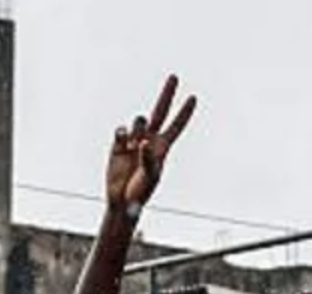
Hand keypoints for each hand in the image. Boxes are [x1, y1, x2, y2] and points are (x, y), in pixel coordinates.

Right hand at [104, 76, 196, 214]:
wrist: (121, 200)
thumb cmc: (141, 192)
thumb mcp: (150, 177)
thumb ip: (149, 159)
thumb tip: (145, 142)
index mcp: (162, 148)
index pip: (176, 126)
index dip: (184, 112)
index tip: (193, 98)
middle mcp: (150, 139)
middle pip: (160, 111)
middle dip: (167, 94)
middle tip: (175, 76)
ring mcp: (134, 139)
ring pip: (139, 121)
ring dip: (138, 131)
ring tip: (133, 148)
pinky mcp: (118, 143)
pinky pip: (121, 131)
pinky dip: (122, 136)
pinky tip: (123, 146)